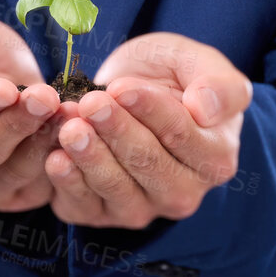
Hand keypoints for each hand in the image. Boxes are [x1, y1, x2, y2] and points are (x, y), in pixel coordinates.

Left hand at [44, 32, 250, 228]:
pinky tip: (56, 158)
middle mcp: (183, 193)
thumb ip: (219, 85)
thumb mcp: (199, 62)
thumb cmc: (172, 75)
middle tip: (91, 104)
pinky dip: (69, 183)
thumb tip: (205, 108)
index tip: (122, 89)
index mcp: (215, 157)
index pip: (182, 136)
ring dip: (91, 158)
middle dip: (117, 133)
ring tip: (70, 128)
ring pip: (117, 189)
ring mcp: (143, 208)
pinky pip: (85, 206)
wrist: (130, 88)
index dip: (151, 111)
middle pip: (149, 165)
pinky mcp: (101, 214)